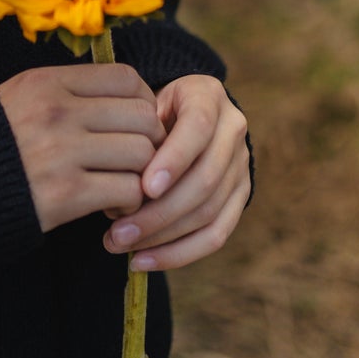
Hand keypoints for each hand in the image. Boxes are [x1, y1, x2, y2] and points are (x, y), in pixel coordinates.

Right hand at [0, 63, 165, 235]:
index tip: (131, 128)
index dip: (142, 104)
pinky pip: (128, 190)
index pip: (126, 79)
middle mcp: (56, 110)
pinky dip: (129, 204)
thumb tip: (114, 95)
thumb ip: (60, 92)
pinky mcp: (65, 194)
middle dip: (150, 143)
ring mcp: (61, 151)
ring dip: (142, 176)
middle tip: (134, 164)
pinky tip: (110, 210)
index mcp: (45, 82)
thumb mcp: (14, 98)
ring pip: (143, 153)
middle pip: (143, 116)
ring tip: (123, 188)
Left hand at [101, 74, 249, 271]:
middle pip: (205, 179)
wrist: (182, 109)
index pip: (198, 126)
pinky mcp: (240, 198)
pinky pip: (216, 235)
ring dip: (163, 237)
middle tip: (118, 231)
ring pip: (209, 212)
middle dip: (160, 211)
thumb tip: (117, 185)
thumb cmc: (149, 107)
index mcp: (208, 96)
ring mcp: (241, 166)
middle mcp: (233, 130)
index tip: (144, 187)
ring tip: (121, 246)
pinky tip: (143, 261)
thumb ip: (133, 129)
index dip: (174, 159)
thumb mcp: (140, 102)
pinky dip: (179, 253)